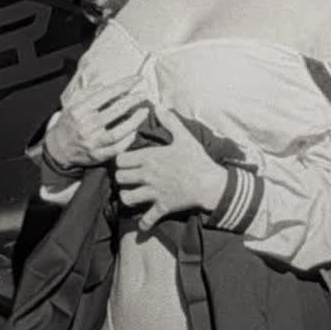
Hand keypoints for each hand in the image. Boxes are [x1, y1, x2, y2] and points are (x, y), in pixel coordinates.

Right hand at [44, 78, 150, 170]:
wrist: (57, 149)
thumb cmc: (69, 123)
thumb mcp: (72, 104)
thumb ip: (87, 93)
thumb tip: (104, 84)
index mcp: (79, 110)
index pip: (104, 94)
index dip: (123, 85)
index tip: (137, 79)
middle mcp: (85, 126)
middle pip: (113, 112)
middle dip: (132, 101)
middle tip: (144, 94)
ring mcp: (91, 143)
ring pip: (117, 133)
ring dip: (133, 122)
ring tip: (144, 112)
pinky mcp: (96, 156)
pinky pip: (116, 149)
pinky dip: (127, 141)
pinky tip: (135, 131)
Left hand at [114, 109, 228, 233]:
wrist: (210, 182)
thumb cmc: (196, 158)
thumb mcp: (184, 136)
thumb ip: (169, 121)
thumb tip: (158, 106)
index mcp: (150, 157)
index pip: (120, 159)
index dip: (121, 160)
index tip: (126, 161)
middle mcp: (148, 175)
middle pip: (120, 178)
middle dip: (122, 178)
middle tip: (127, 177)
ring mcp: (154, 192)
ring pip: (127, 198)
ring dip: (127, 197)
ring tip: (132, 194)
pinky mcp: (162, 207)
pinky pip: (147, 220)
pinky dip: (144, 223)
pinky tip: (143, 222)